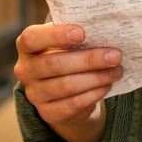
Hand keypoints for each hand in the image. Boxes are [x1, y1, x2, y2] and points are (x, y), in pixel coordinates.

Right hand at [14, 23, 121, 141]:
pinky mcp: (47, 113)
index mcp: (26, 46)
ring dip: (96, 78)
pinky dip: (93, 94)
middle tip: (115, 56)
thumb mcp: (66, 41)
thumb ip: (77, 34)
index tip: (82, 33)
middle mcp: (25, 70)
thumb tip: (104, 29)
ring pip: (66, 86)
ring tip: (116, 71)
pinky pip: (72, 104)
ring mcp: (34, 94)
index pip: (32, 38)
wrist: (64, 89)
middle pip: (54, 64)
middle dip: (89, 60)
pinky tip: (107, 86)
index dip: (55, 35)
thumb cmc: (67, 54)